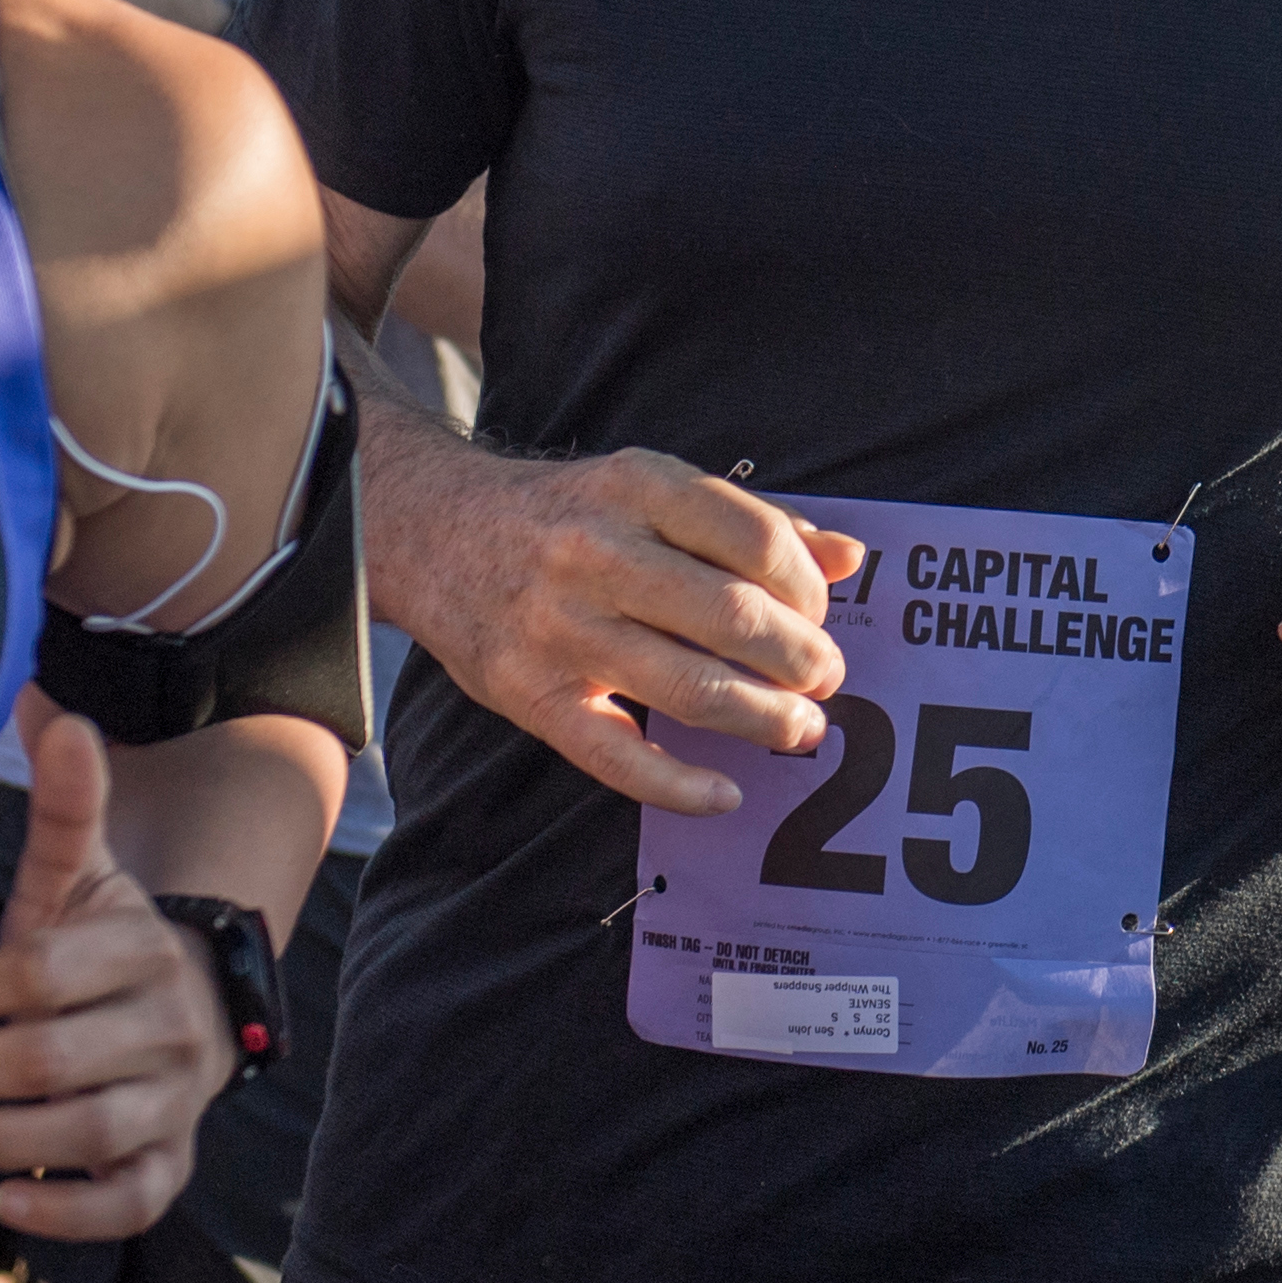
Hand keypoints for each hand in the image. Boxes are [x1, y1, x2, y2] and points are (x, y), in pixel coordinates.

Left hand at [0, 708, 219, 1240]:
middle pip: (51, 1061)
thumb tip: (49, 709)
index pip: (42, 973)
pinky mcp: (169, 1167)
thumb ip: (64, 808)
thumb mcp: (81, 879)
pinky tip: (6, 1196)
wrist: (187, 1018)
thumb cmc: (101, 950)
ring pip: (87, 1135)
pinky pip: (128, 1203)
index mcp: (142, 948)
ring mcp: (173, 1102)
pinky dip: (66, 1214)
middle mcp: (170, 1027)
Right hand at [379, 427, 858, 815]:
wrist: (431, 531)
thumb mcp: (651, 490)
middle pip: (734, 618)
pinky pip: (617, 756)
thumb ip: (751, 521)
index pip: (757, 541)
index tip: (820, 612)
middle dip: (801, 660)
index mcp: (637, 488)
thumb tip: (850, 557)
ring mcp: (560, 627)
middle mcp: (597, 552)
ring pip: (690, 688)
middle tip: (825, 679)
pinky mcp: (531, 693)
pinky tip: (726, 794)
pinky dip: (681, 785)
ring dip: (765, 719)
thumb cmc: (566, 514)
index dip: (809, 587)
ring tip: (800, 729)